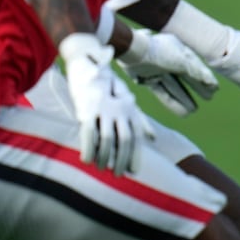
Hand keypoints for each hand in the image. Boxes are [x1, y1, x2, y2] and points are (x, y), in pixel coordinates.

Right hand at [59, 33, 153, 173]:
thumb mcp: (128, 100)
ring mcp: (103, 110)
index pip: (137, 136)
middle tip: (118, 175)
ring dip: (104, 157)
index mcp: (130, 108)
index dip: (136, 155)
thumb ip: (140, 120)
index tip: (134, 171)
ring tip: (102, 168)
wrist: (87, 64)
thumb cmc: (108, 85)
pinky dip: (88, 149)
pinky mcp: (86, 110)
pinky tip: (87, 161)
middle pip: (124, 140)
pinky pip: (88, 134)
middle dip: (122, 160)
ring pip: (106, 140)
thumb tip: (153, 139)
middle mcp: (120, 110)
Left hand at [116, 28, 218, 116]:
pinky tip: (181, 112)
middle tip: (209, 98)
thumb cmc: (159, 51)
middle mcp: (169, 61)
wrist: (133, 50)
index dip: (205, 78)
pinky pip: (162, 93)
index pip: (195, 67)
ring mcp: (158, 70)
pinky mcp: (147, 79)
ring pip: (174, 87)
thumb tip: (211, 82)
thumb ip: (197, 71)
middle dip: (198, 88)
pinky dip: (171, 102)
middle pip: (186, 78)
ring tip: (194, 110)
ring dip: (184, 98)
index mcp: (179, 51)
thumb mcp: (182, 60)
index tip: (214, 89)